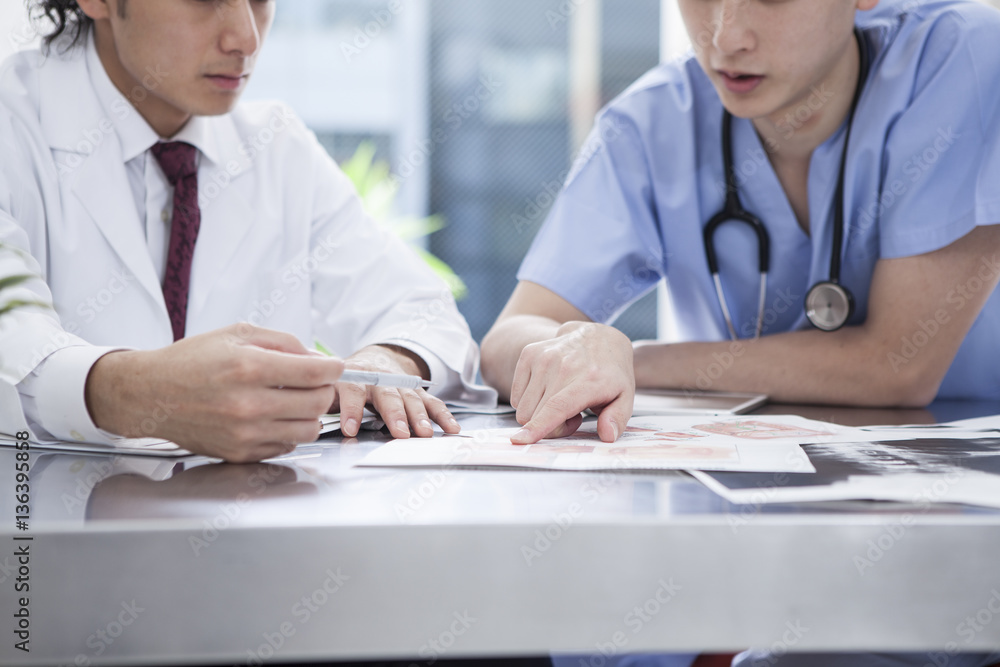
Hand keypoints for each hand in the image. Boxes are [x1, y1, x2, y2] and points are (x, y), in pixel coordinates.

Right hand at [85, 324, 344, 462]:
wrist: (150, 394)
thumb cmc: (191, 361)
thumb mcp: (237, 334)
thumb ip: (283, 341)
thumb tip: (317, 357)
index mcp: (249, 368)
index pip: (315, 372)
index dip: (333, 367)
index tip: (334, 365)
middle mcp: (248, 404)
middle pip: (317, 403)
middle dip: (323, 388)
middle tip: (313, 381)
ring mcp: (244, 433)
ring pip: (308, 429)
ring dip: (309, 413)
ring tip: (293, 399)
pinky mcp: (239, 453)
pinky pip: (286, 445)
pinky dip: (288, 430)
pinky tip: (273, 415)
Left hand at [332, 345, 460, 438]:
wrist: (371, 360)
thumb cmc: (346, 380)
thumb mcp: (329, 387)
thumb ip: (323, 400)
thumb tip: (308, 417)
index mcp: (354, 376)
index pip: (353, 391)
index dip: (351, 410)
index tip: (350, 430)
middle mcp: (380, 378)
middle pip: (389, 396)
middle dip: (395, 415)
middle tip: (400, 433)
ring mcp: (401, 384)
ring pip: (412, 399)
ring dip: (420, 417)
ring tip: (425, 434)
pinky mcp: (417, 392)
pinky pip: (431, 402)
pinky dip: (442, 415)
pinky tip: (450, 427)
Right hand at [509, 321, 633, 444]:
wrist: (597, 337)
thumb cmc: (610, 373)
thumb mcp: (625, 397)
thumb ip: (617, 419)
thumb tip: (607, 436)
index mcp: (588, 379)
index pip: (557, 406)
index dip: (539, 426)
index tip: (520, 441)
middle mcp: (562, 366)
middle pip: (535, 414)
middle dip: (551, 428)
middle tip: (573, 417)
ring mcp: (542, 358)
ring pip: (523, 408)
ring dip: (540, 415)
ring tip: (562, 402)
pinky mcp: (529, 354)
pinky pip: (516, 396)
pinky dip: (530, 402)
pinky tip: (550, 392)